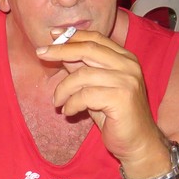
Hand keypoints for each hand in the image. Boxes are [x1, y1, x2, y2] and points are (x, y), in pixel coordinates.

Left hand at [35, 29, 163, 163]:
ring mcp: (127, 81)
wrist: (138, 143)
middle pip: (88, 49)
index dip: (72, 35)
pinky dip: (71, 104)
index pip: (95, 38)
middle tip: (40, 54)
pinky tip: (68, 112)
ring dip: (63, 89)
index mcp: (125, 58)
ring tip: (57, 102)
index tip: (52, 35)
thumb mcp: (95, 87)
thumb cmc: (114, 116)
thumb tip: (60, 51)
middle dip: (60, 50)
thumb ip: (83, 68)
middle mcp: (129, 65)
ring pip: (82, 75)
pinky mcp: (122, 98)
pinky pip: (85, 95)